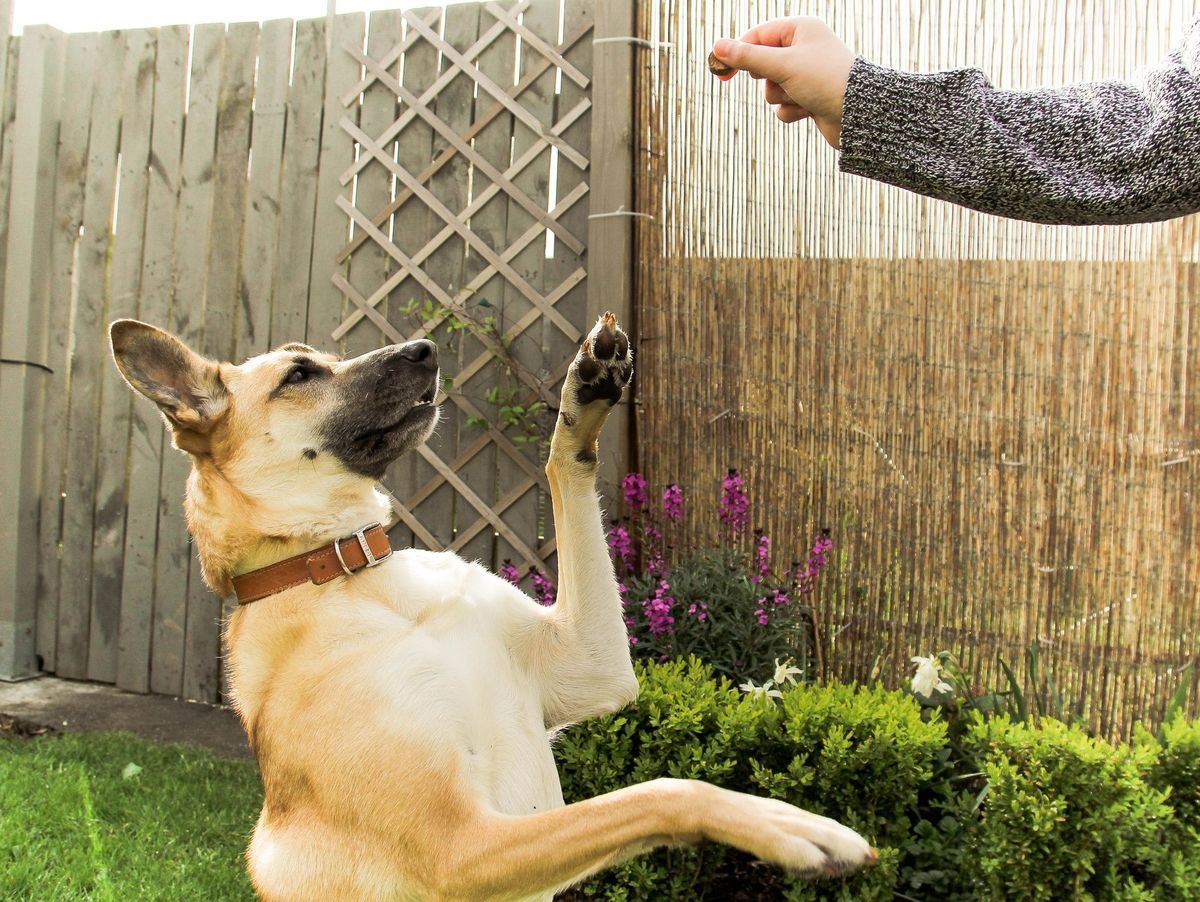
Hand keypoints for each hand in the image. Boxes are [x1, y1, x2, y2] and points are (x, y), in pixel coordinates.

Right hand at [710, 17, 854, 148]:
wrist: (858, 114)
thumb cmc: (824, 80)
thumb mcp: (782, 65)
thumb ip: (748, 57)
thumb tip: (717, 46)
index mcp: (800, 29)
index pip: (758, 35)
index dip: (737, 52)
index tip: (719, 70)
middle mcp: (804, 49)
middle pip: (763, 63)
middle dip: (766, 78)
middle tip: (776, 80)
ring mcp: (806, 75)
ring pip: (771, 88)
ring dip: (780, 97)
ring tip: (801, 96)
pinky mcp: (809, 97)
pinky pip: (783, 105)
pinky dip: (791, 110)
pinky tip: (809, 110)